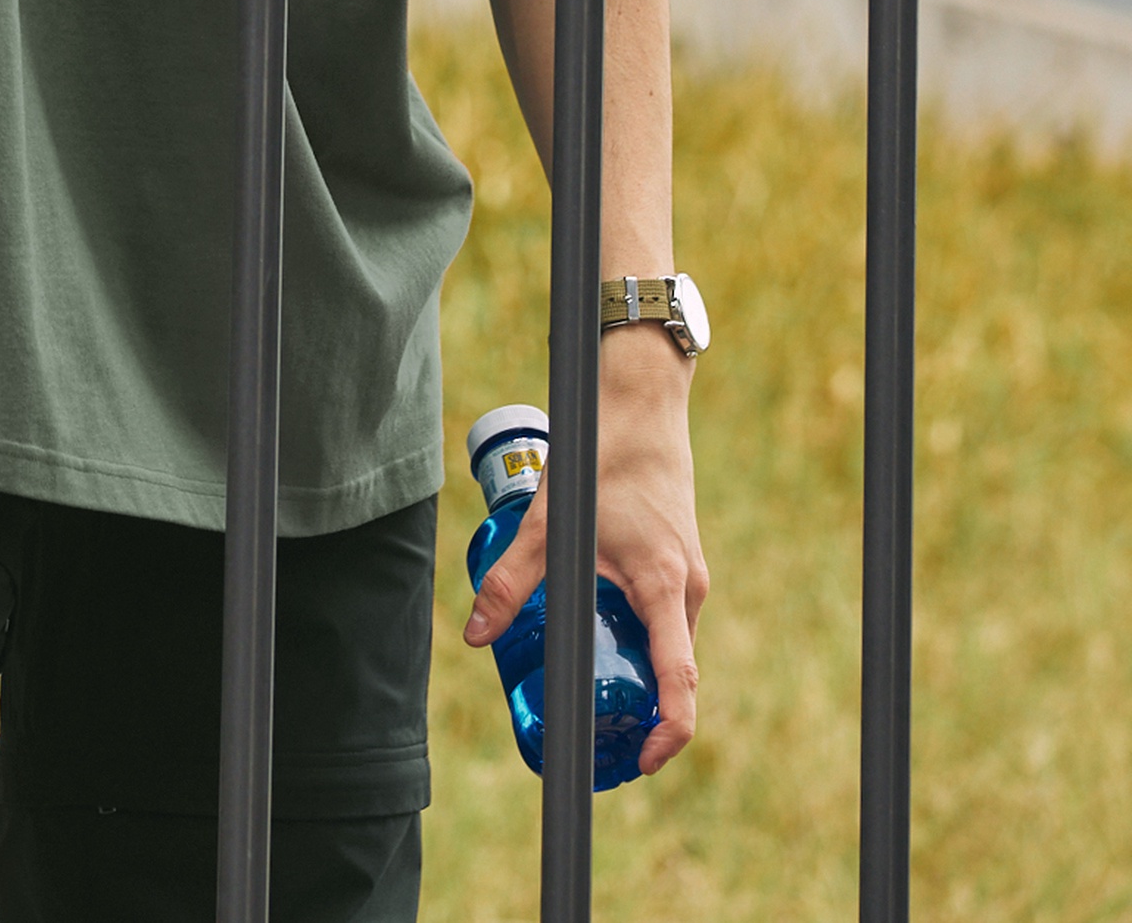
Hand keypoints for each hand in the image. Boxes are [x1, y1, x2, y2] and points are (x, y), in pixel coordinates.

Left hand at [463, 328, 706, 773]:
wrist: (642, 400)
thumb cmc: (599, 457)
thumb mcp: (546, 524)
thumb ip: (509, 580)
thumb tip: (474, 635)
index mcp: (665, 587)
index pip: (680, 682)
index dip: (668, 733)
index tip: (642, 763)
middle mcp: (688, 588)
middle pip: (672, 672)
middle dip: (638, 711)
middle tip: (592, 734)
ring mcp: (689, 574)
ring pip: (668, 645)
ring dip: (636, 672)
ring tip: (588, 685)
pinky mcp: (681, 560)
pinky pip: (666, 620)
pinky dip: (641, 640)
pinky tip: (600, 633)